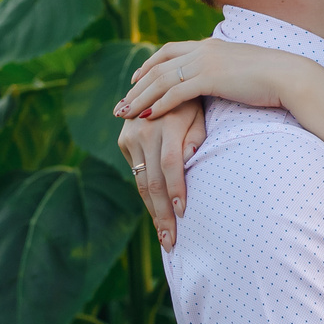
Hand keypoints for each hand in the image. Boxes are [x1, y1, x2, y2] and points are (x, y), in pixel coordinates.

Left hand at [115, 40, 317, 121]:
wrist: (290, 76)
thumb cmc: (273, 79)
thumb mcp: (243, 71)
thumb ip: (226, 73)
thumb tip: (221, 83)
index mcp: (210, 45)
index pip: (169, 51)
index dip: (149, 64)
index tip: (135, 78)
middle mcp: (203, 49)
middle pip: (158, 66)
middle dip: (136, 86)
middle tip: (120, 104)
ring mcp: (206, 62)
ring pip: (161, 79)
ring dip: (140, 97)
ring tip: (124, 114)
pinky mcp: (210, 78)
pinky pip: (176, 92)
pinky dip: (159, 104)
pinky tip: (146, 116)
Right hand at [117, 103, 204, 247]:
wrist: (164, 82)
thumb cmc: (194, 103)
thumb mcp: (200, 114)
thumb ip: (196, 138)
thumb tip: (188, 162)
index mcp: (167, 122)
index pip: (170, 163)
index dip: (176, 189)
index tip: (184, 213)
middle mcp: (144, 129)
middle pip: (152, 179)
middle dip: (163, 214)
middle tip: (171, 241)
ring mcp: (130, 136)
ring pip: (141, 181)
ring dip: (153, 212)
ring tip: (164, 237)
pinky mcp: (123, 141)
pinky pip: (136, 174)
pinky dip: (147, 197)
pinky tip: (156, 215)